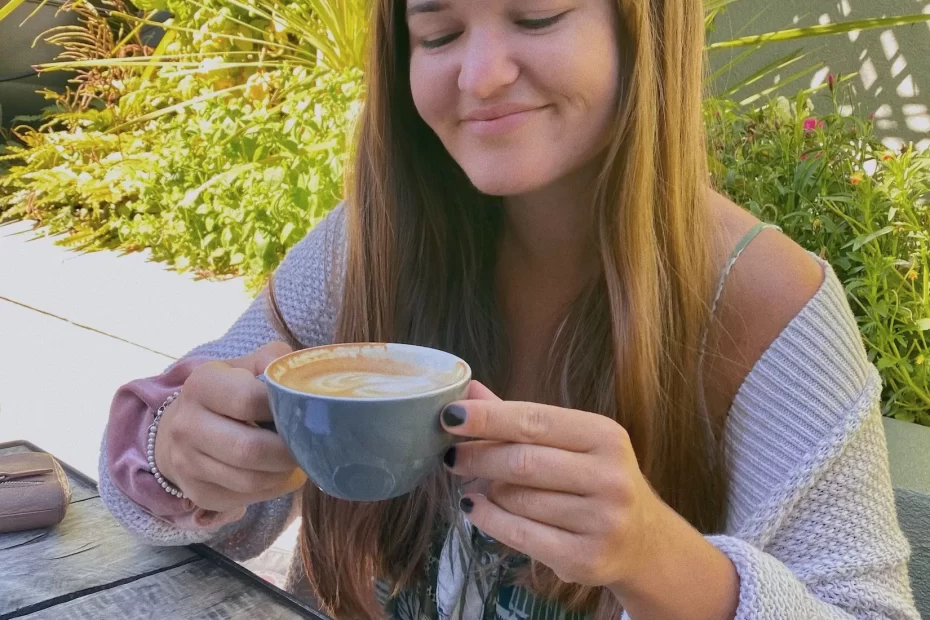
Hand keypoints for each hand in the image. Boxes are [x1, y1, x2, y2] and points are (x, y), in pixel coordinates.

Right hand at [154, 342, 306, 511]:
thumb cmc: (228, 392)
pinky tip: (279, 473)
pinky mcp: (198, 493)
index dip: (282, 408)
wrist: (181, 428)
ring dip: (284, 474)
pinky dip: (273, 489)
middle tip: (308, 445)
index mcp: (201, 385)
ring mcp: (187, 464)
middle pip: (250, 450)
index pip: (248, 401)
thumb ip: (275, 361)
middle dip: (288, 452)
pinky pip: (246, 498)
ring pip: (251, 481)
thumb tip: (304, 379)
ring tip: (297, 459)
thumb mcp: (246, 366)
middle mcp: (187, 426)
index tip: (301, 412)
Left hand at [440, 381, 670, 590]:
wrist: (644, 542)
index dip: (488, 418)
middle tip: (451, 456)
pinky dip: (488, 519)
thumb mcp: (573, 443)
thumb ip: (521, 419)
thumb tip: (469, 393)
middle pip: (522, 461)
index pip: (535, 420)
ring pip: (517, 499)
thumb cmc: (598, 480)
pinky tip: (474, 507)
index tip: (450, 416)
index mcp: (605, 436)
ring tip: (479, 484)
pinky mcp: (584, 559)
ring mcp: (600, 521)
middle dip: (478, 457)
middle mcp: (609, 477)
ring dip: (488, 490)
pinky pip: (519, 534)